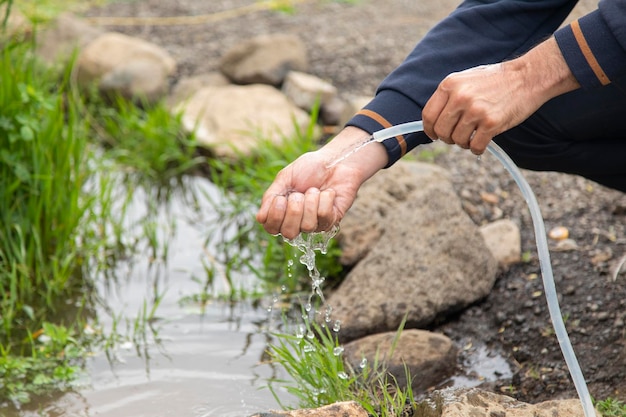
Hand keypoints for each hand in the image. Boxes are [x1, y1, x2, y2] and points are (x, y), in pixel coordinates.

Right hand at [256, 127, 386, 238]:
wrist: (335, 160)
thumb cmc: (309, 168)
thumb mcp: (285, 178)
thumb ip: (271, 196)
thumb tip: (260, 218)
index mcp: (283, 212)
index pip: (271, 228)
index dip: (274, 216)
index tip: (280, 198)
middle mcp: (297, 221)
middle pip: (288, 233)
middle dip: (294, 211)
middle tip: (298, 195)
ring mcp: (315, 223)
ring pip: (307, 226)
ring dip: (310, 202)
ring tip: (314, 190)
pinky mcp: (332, 220)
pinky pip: (324, 217)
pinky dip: (325, 199)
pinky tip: (328, 192)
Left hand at [422, 37, 578, 154]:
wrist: (528, 77)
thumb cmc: (496, 80)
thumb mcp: (466, 80)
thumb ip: (449, 96)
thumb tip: (433, 120)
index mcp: (450, 85)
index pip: (428, 115)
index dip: (430, 130)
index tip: (435, 135)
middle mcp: (460, 97)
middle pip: (441, 131)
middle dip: (448, 138)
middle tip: (458, 136)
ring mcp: (475, 111)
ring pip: (457, 140)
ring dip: (464, 143)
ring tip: (474, 136)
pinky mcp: (491, 123)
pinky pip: (475, 146)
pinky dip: (477, 149)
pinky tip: (482, 142)